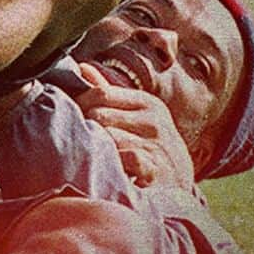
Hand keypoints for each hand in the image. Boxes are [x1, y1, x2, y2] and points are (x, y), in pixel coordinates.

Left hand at [74, 63, 194, 190]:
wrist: (177, 187)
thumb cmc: (149, 147)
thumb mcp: (135, 117)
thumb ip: (108, 92)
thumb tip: (82, 67)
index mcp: (147, 103)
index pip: (101, 93)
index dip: (81, 104)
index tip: (75, 118)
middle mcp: (154, 121)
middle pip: (98, 115)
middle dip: (86, 127)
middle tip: (84, 141)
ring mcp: (156, 145)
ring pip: (105, 137)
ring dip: (97, 148)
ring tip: (97, 156)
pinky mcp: (153, 168)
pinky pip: (120, 158)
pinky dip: (111, 164)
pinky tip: (112, 170)